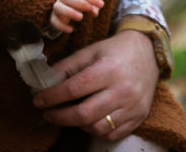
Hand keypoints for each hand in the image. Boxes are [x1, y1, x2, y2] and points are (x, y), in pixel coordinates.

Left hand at [31, 30, 158, 140]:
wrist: (148, 53)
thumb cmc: (114, 51)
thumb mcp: (90, 51)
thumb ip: (67, 67)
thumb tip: (44, 82)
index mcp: (108, 69)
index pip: (74, 89)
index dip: (52, 97)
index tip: (38, 100)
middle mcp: (122, 90)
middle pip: (85, 114)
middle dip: (60, 117)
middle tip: (47, 113)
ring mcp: (132, 107)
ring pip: (98, 128)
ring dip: (77, 125)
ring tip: (68, 116)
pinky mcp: (138, 117)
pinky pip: (112, 134)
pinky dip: (96, 130)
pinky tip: (87, 121)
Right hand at [50, 0, 103, 34]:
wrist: (68, 10)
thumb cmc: (81, 4)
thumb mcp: (89, 3)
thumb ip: (94, 5)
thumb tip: (97, 9)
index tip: (100, 4)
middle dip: (78, 3)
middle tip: (89, 8)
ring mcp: (58, 7)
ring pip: (58, 7)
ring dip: (69, 12)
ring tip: (80, 17)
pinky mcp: (54, 18)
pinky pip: (54, 21)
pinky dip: (62, 26)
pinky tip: (71, 30)